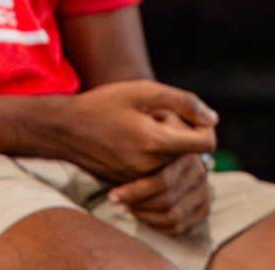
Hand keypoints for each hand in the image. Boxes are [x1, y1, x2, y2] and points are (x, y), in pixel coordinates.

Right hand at [53, 81, 217, 182]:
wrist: (61, 130)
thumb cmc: (103, 104)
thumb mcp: (144, 91)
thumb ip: (183, 103)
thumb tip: (213, 119)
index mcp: (155, 143)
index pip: (206, 144)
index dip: (205, 127)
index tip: (189, 115)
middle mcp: (148, 167)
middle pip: (190, 153)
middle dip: (182, 132)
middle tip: (157, 117)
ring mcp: (137, 179)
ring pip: (172, 163)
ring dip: (167, 144)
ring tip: (144, 127)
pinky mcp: (127, 183)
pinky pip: (155, 171)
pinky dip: (152, 155)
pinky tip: (134, 140)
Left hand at [107, 153, 210, 236]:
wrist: (171, 161)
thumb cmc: (150, 153)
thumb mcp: (147, 143)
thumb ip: (141, 148)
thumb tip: (121, 152)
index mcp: (186, 156)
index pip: (162, 181)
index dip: (134, 192)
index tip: (112, 195)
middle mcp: (198, 174)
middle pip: (165, 200)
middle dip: (138, 205)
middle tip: (121, 202)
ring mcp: (203, 192)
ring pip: (172, 216)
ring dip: (146, 216)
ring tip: (132, 208)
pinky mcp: (203, 209)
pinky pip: (178, 227)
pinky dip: (157, 226)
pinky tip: (146, 216)